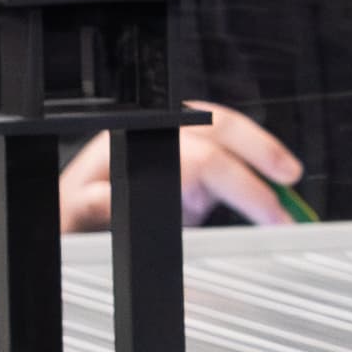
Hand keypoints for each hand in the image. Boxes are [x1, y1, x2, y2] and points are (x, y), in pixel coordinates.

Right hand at [60, 104, 309, 231]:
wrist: (61, 228)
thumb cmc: (123, 211)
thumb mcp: (180, 199)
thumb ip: (221, 194)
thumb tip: (279, 211)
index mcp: (166, 135)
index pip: (220, 124)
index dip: (260, 145)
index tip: (290, 174)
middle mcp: (138, 141)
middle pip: (201, 142)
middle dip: (246, 180)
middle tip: (275, 214)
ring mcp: (104, 167)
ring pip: (159, 166)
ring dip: (193, 194)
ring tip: (211, 220)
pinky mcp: (76, 200)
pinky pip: (103, 200)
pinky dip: (127, 210)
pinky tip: (142, 219)